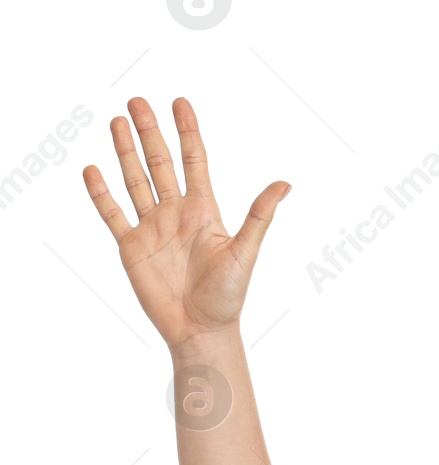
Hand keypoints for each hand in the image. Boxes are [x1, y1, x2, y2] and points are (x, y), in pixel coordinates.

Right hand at [82, 96, 290, 346]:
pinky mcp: (131, 247)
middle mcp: (176, 214)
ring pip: (135, 181)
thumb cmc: (229, 296)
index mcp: (204, 211)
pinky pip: (112, 214)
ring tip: (116, 121)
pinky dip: (101, 193)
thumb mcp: (246, 251)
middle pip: (159, 163)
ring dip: (125, 152)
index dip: (187, 132)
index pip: (194, 162)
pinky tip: (93, 169)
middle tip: (137, 101)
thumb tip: (285, 183)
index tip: (180, 103)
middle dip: (149, 132)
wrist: (201, 329)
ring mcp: (152, 228)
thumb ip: (259, 215)